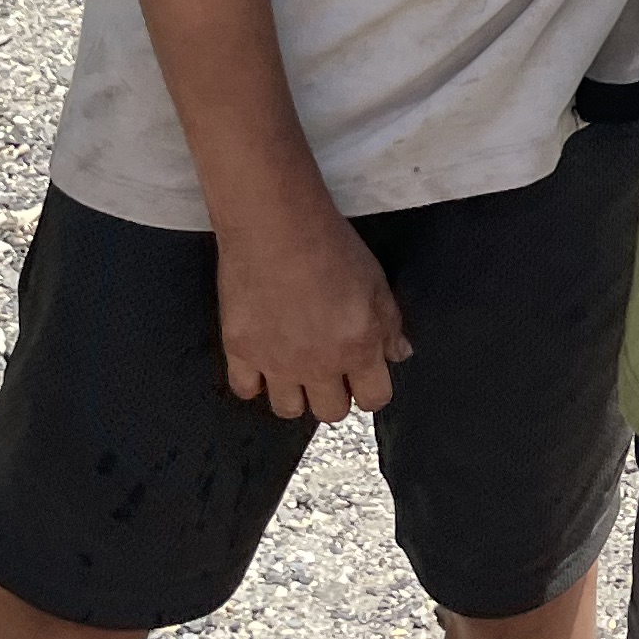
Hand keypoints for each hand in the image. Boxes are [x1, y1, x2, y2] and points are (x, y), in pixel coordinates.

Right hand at [214, 209, 411, 422]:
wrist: (274, 225)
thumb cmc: (331, 245)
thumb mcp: (375, 280)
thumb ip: (389, 324)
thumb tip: (398, 355)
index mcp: (358, 348)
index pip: (374, 400)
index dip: (370, 388)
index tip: (363, 374)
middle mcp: (318, 365)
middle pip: (332, 413)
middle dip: (334, 393)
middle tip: (327, 366)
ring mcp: (276, 362)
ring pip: (289, 409)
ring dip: (295, 393)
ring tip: (293, 366)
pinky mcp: (239, 351)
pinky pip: (246, 389)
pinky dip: (254, 380)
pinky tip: (261, 358)